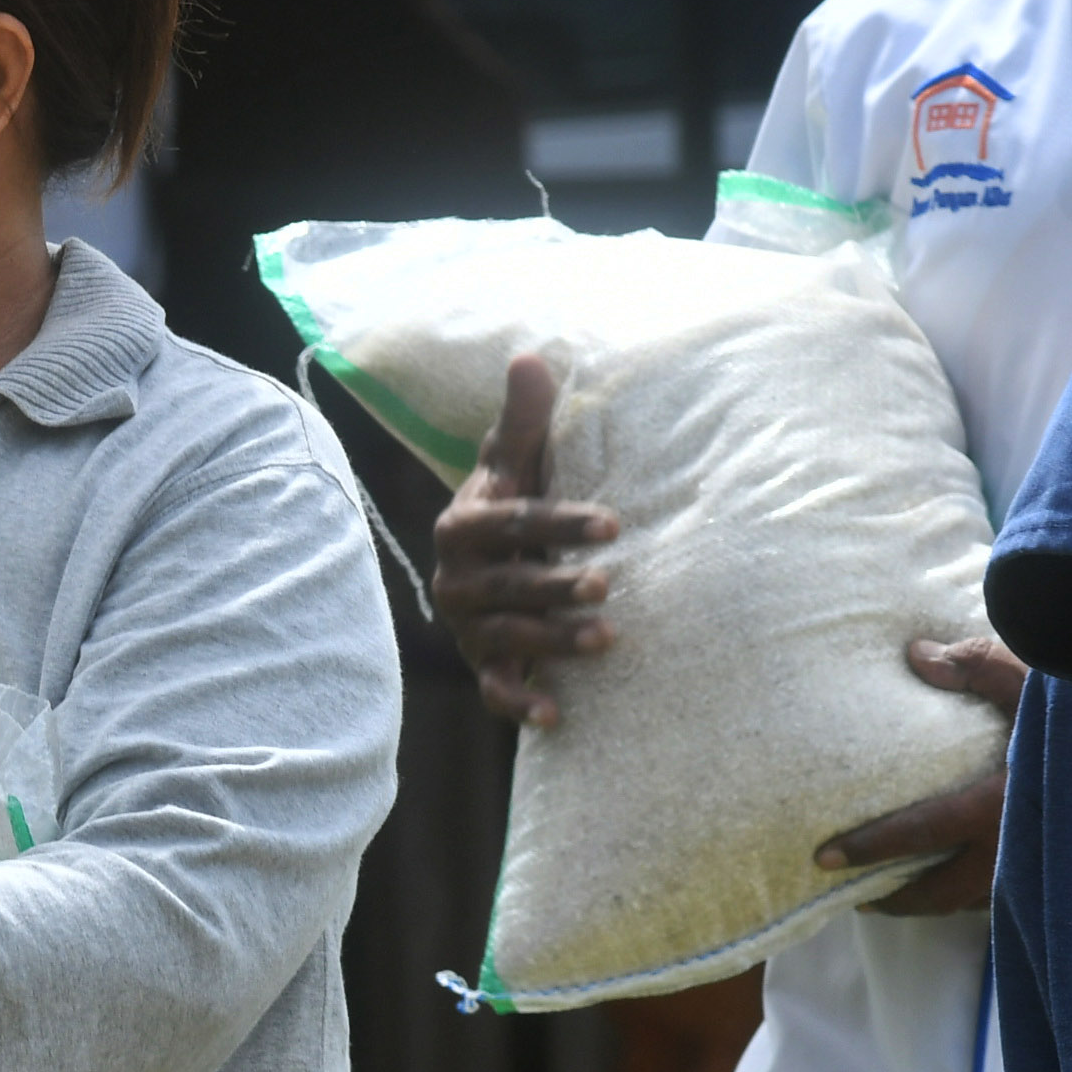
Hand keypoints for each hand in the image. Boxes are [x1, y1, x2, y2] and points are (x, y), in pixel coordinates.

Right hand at [428, 355, 621, 725]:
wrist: (486, 563)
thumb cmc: (512, 506)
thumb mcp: (514, 463)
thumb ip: (522, 419)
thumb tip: (530, 355)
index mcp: (463, 527)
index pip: (514, 523)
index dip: (562, 522)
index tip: (614, 523)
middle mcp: (457, 580)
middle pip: (510, 584)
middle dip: (557, 585)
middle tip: (609, 583)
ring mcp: (469, 627)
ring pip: (510, 636)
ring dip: (555, 640)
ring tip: (607, 638)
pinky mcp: (484, 665)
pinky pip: (496, 690)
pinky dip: (521, 703)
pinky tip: (557, 716)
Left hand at [816, 636, 1030, 916]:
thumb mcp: (1036, 679)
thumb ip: (977, 665)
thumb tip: (916, 655)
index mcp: (1000, 803)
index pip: (920, 833)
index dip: (870, 848)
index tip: (824, 857)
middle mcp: (1015, 849)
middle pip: (938, 893)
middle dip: (893, 898)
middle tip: (852, 895)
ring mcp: (1039, 871)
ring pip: (971, 903)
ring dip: (931, 902)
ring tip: (895, 894)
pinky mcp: (1059, 877)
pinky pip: (1004, 898)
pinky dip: (971, 896)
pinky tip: (956, 884)